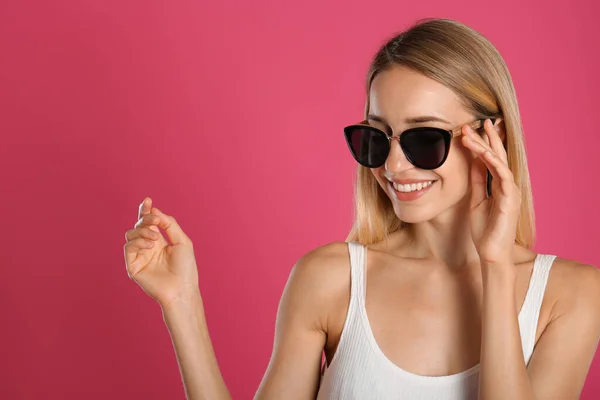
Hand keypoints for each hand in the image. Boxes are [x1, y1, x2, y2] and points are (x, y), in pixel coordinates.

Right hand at [124, 197, 199, 307]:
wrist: (182, 288)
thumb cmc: (185, 267)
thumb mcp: (182, 240)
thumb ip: (169, 224)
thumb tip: (155, 210)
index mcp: (159, 241)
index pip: (148, 223)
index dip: (145, 210)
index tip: (147, 200)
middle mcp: (147, 247)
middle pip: (138, 225)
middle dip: (145, 218)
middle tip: (155, 219)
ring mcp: (139, 256)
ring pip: (131, 234)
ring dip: (143, 231)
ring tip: (156, 238)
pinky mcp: (132, 266)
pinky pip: (128, 247)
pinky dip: (138, 242)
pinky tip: (150, 245)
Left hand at [461, 118, 520, 265]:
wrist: (491, 252)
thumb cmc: (484, 230)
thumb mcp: (475, 199)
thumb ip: (476, 181)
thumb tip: (472, 161)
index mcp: (499, 186)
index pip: (491, 159)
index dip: (482, 143)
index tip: (470, 129)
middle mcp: (507, 186)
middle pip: (498, 156)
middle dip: (488, 137)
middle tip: (477, 121)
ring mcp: (511, 191)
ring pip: (499, 162)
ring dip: (485, 146)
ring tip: (473, 133)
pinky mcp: (510, 199)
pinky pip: (503, 176)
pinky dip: (493, 163)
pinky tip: (483, 153)